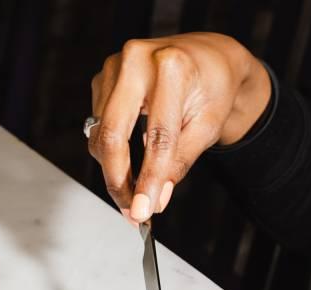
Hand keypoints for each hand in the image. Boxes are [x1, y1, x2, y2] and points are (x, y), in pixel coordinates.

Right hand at [89, 33, 270, 221]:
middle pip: (113, 134)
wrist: (207, 58)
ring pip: (100, 134)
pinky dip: (111, 151)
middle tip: (130, 211)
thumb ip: (180, 162)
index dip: (148, 179)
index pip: (157, 136)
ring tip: (137, 190)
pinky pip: (98, 126)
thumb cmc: (212, 87)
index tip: (143, 211)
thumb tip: (155, 199)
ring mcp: (113, 67)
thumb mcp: (208, 126)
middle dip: (119, 181)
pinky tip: (130, 161)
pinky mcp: (102, 78)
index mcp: (171, 67)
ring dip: (114, 170)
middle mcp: (136, 60)